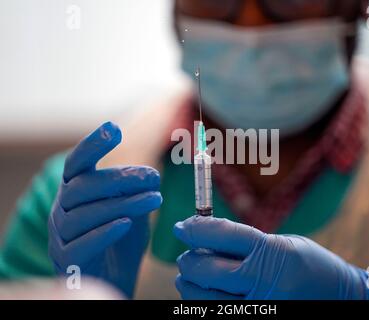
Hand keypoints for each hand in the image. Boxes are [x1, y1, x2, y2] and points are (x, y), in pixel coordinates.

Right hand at [48, 122, 161, 297]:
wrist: (113, 277)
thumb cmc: (122, 238)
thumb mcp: (132, 208)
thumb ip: (136, 191)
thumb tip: (152, 174)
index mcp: (75, 190)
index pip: (77, 163)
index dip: (92, 145)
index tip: (113, 129)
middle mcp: (62, 208)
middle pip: (82, 186)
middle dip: (119, 178)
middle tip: (152, 176)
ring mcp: (61, 235)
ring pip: (85, 214)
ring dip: (122, 204)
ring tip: (154, 200)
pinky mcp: (66, 260)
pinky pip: (81, 245)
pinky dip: (104, 232)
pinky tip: (126, 224)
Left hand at [173, 216, 368, 299]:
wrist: (342, 300)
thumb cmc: (312, 268)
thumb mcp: (284, 245)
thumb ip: (247, 244)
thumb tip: (206, 238)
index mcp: (272, 253)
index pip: (223, 235)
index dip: (197, 228)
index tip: (182, 226)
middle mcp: (263, 283)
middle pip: (206, 270)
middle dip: (189, 260)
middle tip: (188, 256)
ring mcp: (259, 309)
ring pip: (202, 298)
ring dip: (190, 284)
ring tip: (192, 276)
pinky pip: (214, 314)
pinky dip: (203, 303)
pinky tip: (207, 294)